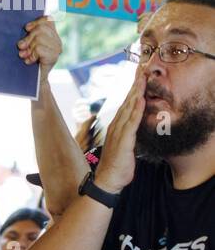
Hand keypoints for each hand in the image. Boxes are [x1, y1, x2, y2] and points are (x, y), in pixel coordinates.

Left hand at [17, 15, 61, 75]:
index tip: (26, 28)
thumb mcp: (27, 45)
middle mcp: (56, 40)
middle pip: (41, 29)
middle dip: (28, 37)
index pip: (48, 20)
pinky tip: (29, 61)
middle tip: (21, 47)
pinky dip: (32, 55)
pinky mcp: (54, 57)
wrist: (33, 81)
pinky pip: (40, 49)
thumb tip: (24, 27)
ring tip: (25, 55)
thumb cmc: (28, 60)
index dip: (36, 22)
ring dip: (29, 47)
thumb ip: (28, 35)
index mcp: (51, 35)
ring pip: (39, 39)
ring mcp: (57, 48)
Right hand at [94, 66, 144, 192]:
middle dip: (135, 85)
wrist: (107, 180)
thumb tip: (133, 127)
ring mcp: (119, 133)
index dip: (133, 89)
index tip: (139, 75)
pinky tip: (140, 100)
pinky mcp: (123, 141)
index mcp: (117, 126)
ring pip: (129, 109)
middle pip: (127, 101)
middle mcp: (116, 126)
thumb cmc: (116, 165)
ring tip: (142, 78)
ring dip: (136, 93)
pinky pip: (131, 123)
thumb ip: (128, 134)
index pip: (127, 104)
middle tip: (141, 69)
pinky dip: (136, 111)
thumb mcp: (124, 146)